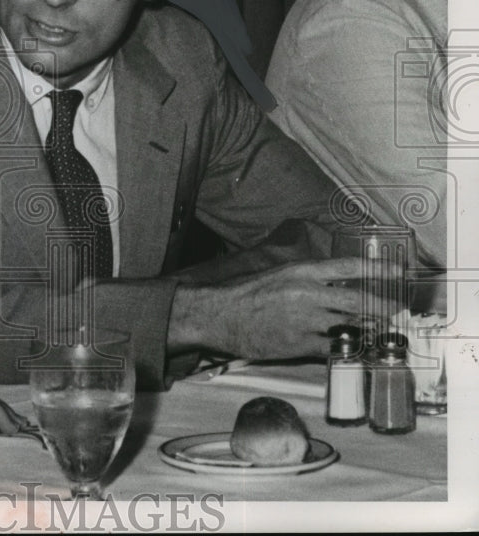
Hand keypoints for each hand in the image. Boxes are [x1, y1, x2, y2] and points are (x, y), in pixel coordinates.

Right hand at [169, 257, 403, 359]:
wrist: (219, 315)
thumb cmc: (246, 294)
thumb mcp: (278, 275)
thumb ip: (308, 280)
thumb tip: (337, 288)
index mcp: (300, 272)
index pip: (347, 267)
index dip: (376, 269)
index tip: (397, 273)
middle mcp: (306, 294)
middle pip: (356, 301)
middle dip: (381, 308)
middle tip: (394, 311)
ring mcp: (304, 321)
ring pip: (347, 327)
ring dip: (363, 331)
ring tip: (373, 332)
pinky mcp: (298, 344)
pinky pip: (331, 349)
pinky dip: (343, 350)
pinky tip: (349, 350)